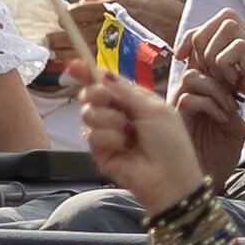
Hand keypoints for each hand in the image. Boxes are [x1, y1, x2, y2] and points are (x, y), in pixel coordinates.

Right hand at [80, 64, 215, 206]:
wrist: (169, 179)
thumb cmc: (170, 143)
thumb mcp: (154, 109)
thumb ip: (125, 91)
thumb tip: (102, 73)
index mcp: (134, 102)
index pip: (107, 83)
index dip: (90, 73)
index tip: (74, 65)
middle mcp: (118, 115)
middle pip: (91, 95)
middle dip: (96, 94)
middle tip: (107, 100)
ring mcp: (107, 133)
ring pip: (89, 114)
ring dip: (109, 120)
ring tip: (128, 133)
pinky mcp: (99, 152)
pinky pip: (93, 136)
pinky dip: (110, 139)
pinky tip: (124, 148)